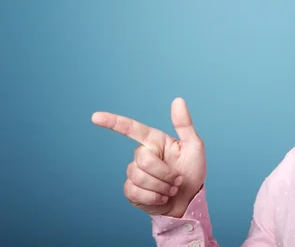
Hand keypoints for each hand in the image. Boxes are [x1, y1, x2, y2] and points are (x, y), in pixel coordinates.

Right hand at [91, 97, 205, 217]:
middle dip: (164, 173)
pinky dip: (153, 198)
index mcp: (154, 141)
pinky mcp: (131, 191)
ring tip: (171, 189)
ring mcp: (135, 173)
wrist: (189, 200)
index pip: (131, 129)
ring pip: (139, 177)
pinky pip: (135, 192)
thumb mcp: (194, 146)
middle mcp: (142, 154)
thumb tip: (178, 100)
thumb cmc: (192, 171)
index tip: (95, 117)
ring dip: (161, 187)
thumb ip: (184, 124)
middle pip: (143, 160)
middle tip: (177, 180)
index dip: (113, 122)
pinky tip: (162, 198)